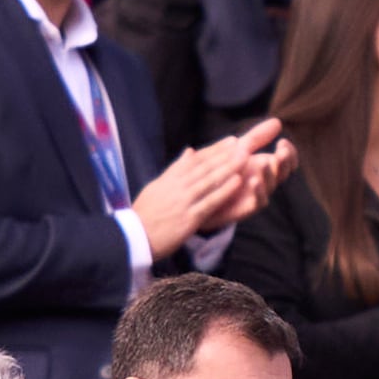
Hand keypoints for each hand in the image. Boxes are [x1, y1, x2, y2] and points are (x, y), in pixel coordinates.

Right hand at [127, 117, 291, 256]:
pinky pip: (210, 202)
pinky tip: (238, 182)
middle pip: (205, 167)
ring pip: (210, 181)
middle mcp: (177, 186)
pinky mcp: (189, 218)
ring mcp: (183, 202)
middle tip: (245, 144)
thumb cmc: (144, 213)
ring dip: (229, 168)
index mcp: (169, 178)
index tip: (231, 141)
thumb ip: (175, 169)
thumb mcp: (157, 186)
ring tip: (245, 158)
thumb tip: (190, 151)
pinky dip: (224, 191)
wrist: (132, 237)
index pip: (196, 160)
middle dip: (226, 155)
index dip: (215, 149)